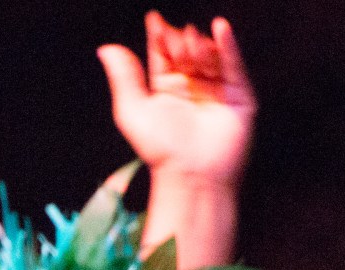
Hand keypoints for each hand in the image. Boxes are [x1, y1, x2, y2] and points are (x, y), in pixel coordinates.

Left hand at [97, 12, 255, 185]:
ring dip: (199, 45)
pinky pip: (233, 64)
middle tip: (174, 42)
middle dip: (180, 43)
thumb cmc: (160, 149)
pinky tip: (220, 28)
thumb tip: (106, 48)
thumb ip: (123, 77)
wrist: (191, 174)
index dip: (159, 37)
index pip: (162, 55)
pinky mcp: (238, 94)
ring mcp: (216, 88)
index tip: (153, 20)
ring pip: (208, 55)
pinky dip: (228, 44)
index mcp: (164, 88)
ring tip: (190, 45)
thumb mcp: (133, 110)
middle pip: (186, 52)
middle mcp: (191, 85)